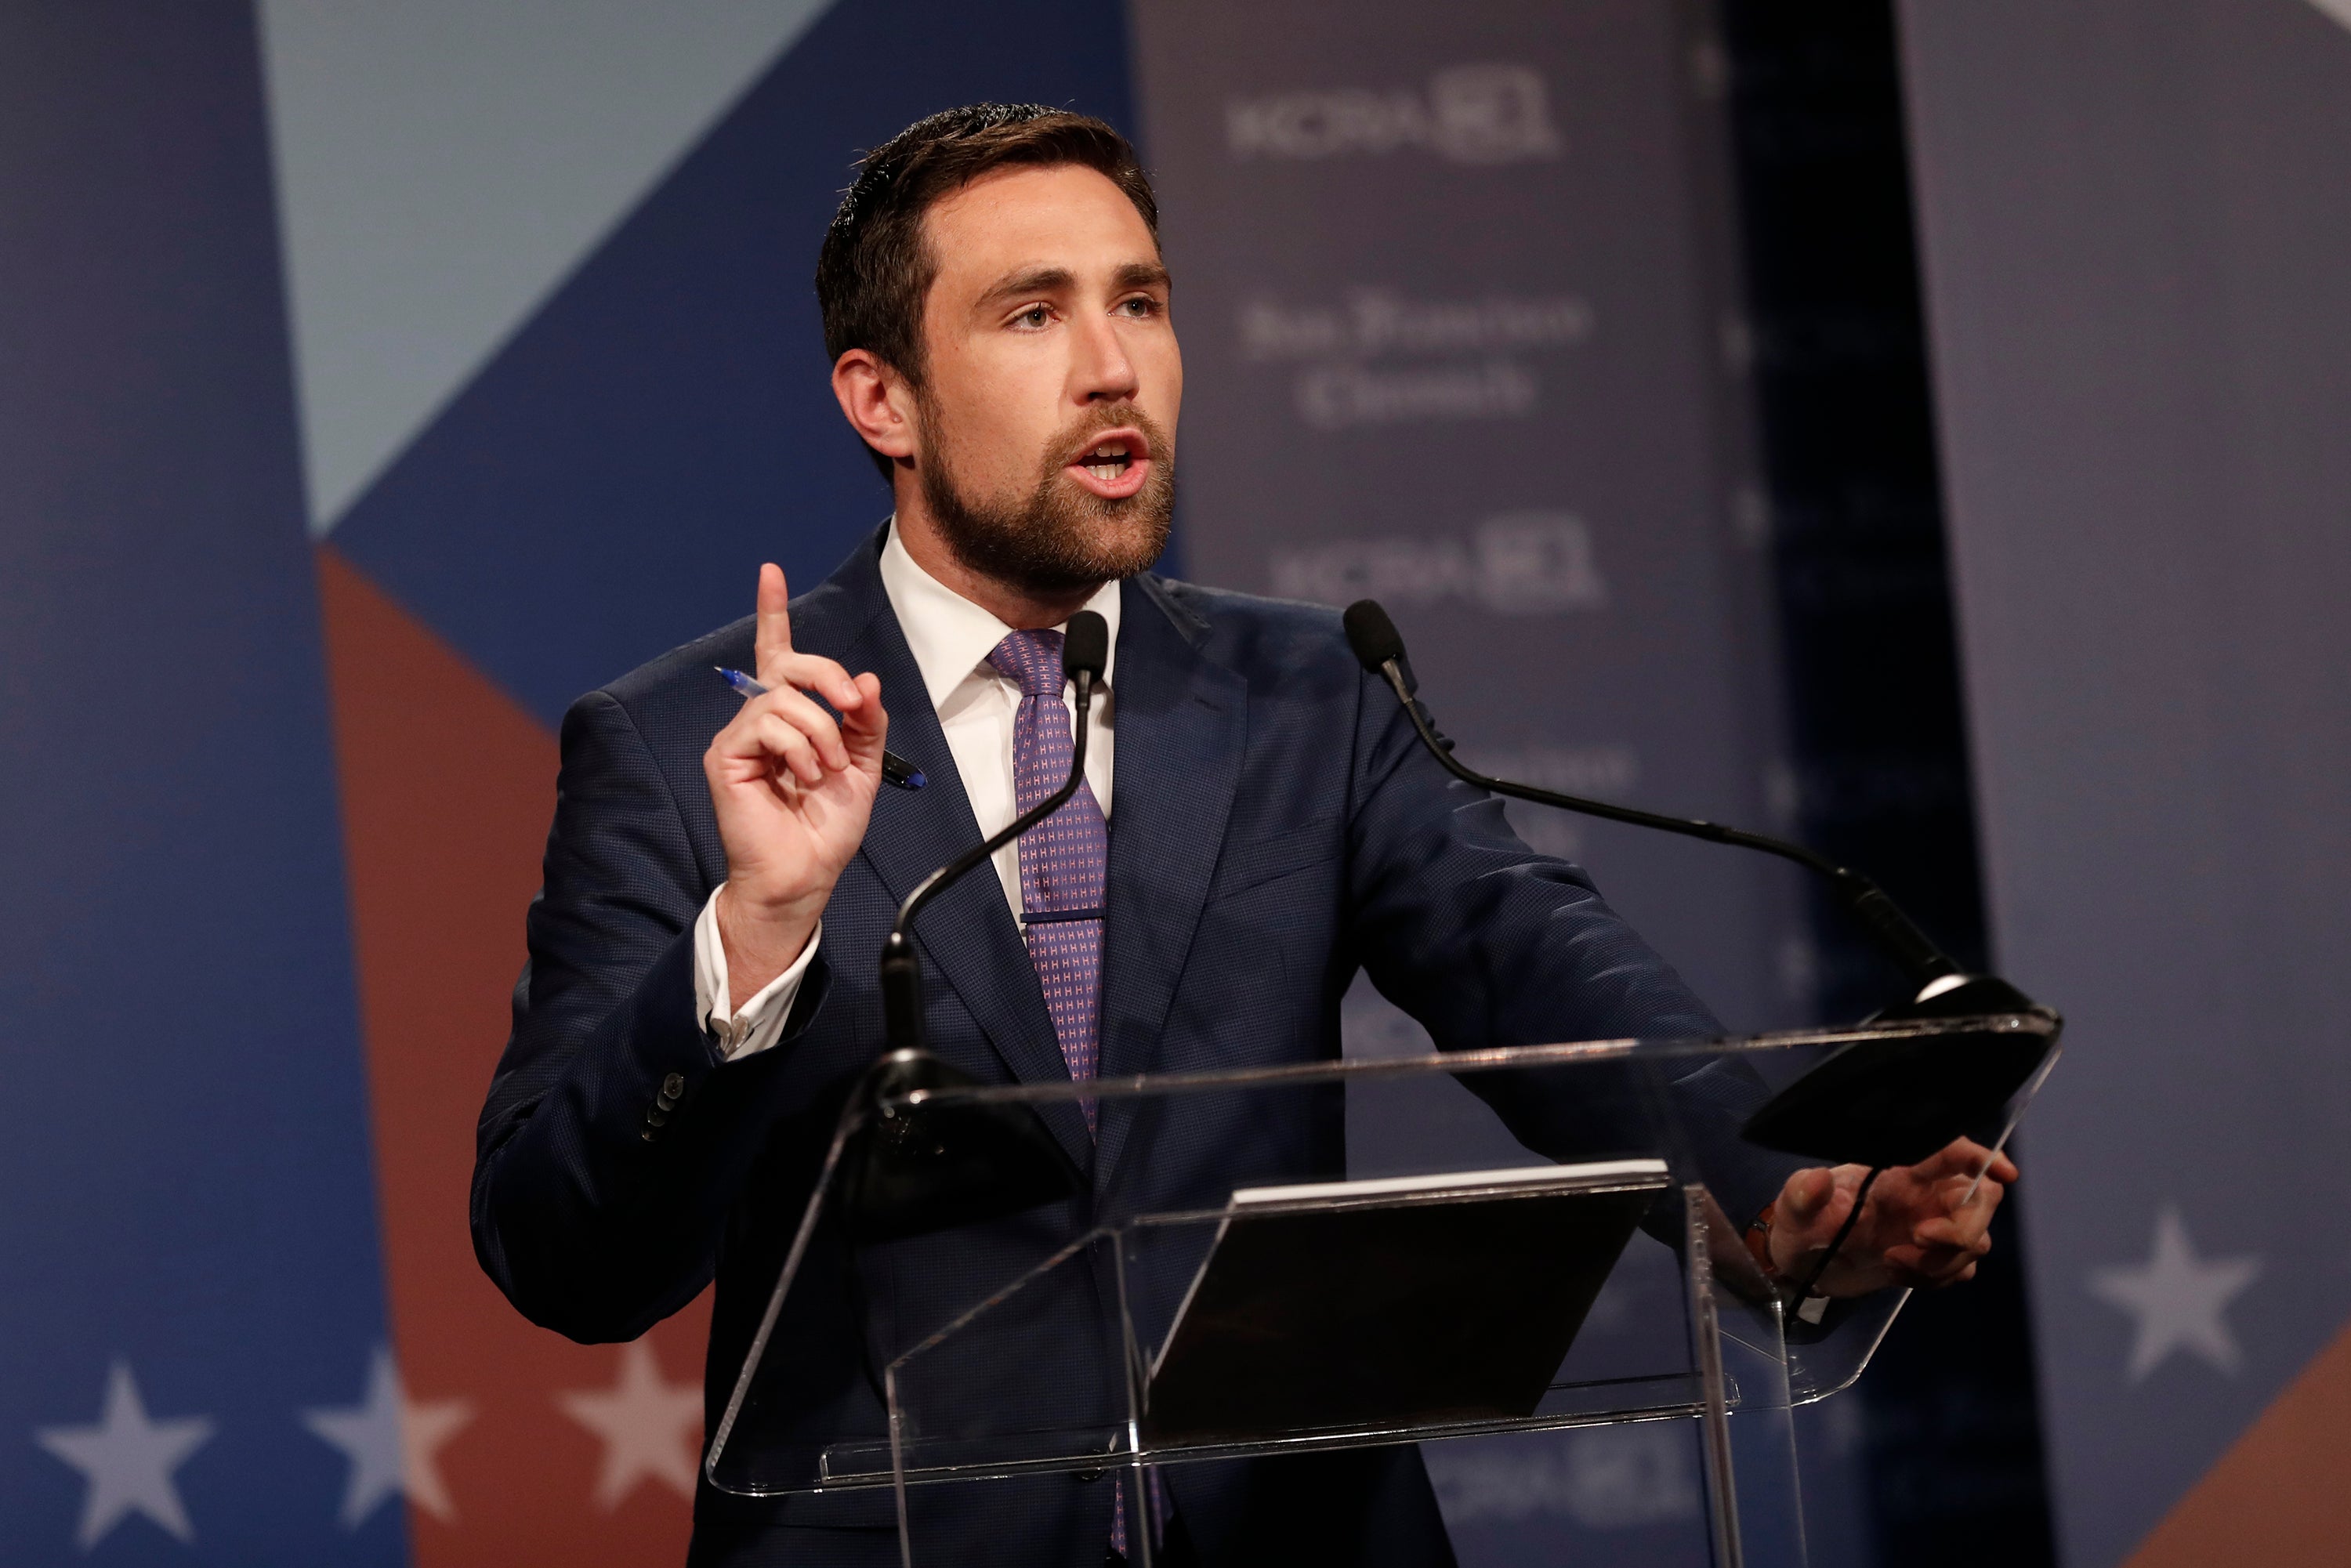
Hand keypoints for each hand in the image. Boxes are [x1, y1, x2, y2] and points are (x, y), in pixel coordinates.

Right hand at [703, 564, 887, 1007]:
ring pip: (784, 699)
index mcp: (791, 719)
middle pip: (789, 665)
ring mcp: (740, 736)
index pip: (779, 656)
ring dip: (821, 732)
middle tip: (854, 704)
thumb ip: (865, 722)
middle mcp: (760, 720)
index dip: (772, 612)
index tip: (769, 571)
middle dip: (828, 676)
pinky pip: (767, 725)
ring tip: (826, 771)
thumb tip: (865, 681)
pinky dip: (799, 749)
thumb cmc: (826, 825)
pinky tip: (804, 778)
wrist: (805, 874)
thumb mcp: (863, 767)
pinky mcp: (727, 756)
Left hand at [1766, 1138, 2017, 1297]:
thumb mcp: (1794, 1210)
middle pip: (1980, 1200)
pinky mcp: (1932, 1259)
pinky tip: (1899, 1276)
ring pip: (1975, 1241)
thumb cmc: (1803, 1225)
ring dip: (1941, 1261)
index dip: (1982, 1157)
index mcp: (1898, 1172)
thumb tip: (1816, 1181)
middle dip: (1962, 1228)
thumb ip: (1802, 1195)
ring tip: (1892, 1263)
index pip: (1951, 1153)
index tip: (2006, 1173)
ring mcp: (1932, 1226)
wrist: (1806, 1267)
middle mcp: (1924, 1195)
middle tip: (1919, 1239)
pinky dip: (1936, 1279)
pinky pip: (1961, 1269)